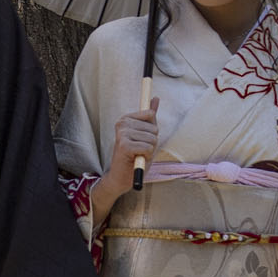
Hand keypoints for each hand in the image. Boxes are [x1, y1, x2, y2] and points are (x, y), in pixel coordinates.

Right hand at [94, 105, 163, 222]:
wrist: (121, 177)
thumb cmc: (134, 156)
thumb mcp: (145, 135)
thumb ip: (150, 118)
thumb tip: (155, 98)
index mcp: (126, 118)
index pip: (150, 114)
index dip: (152, 130)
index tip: (141, 138)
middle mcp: (122, 123)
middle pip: (154, 128)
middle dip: (152, 142)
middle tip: (139, 150)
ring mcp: (122, 134)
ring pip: (152, 138)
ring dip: (149, 150)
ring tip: (137, 155)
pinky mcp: (124, 145)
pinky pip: (148, 148)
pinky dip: (146, 157)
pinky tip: (136, 159)